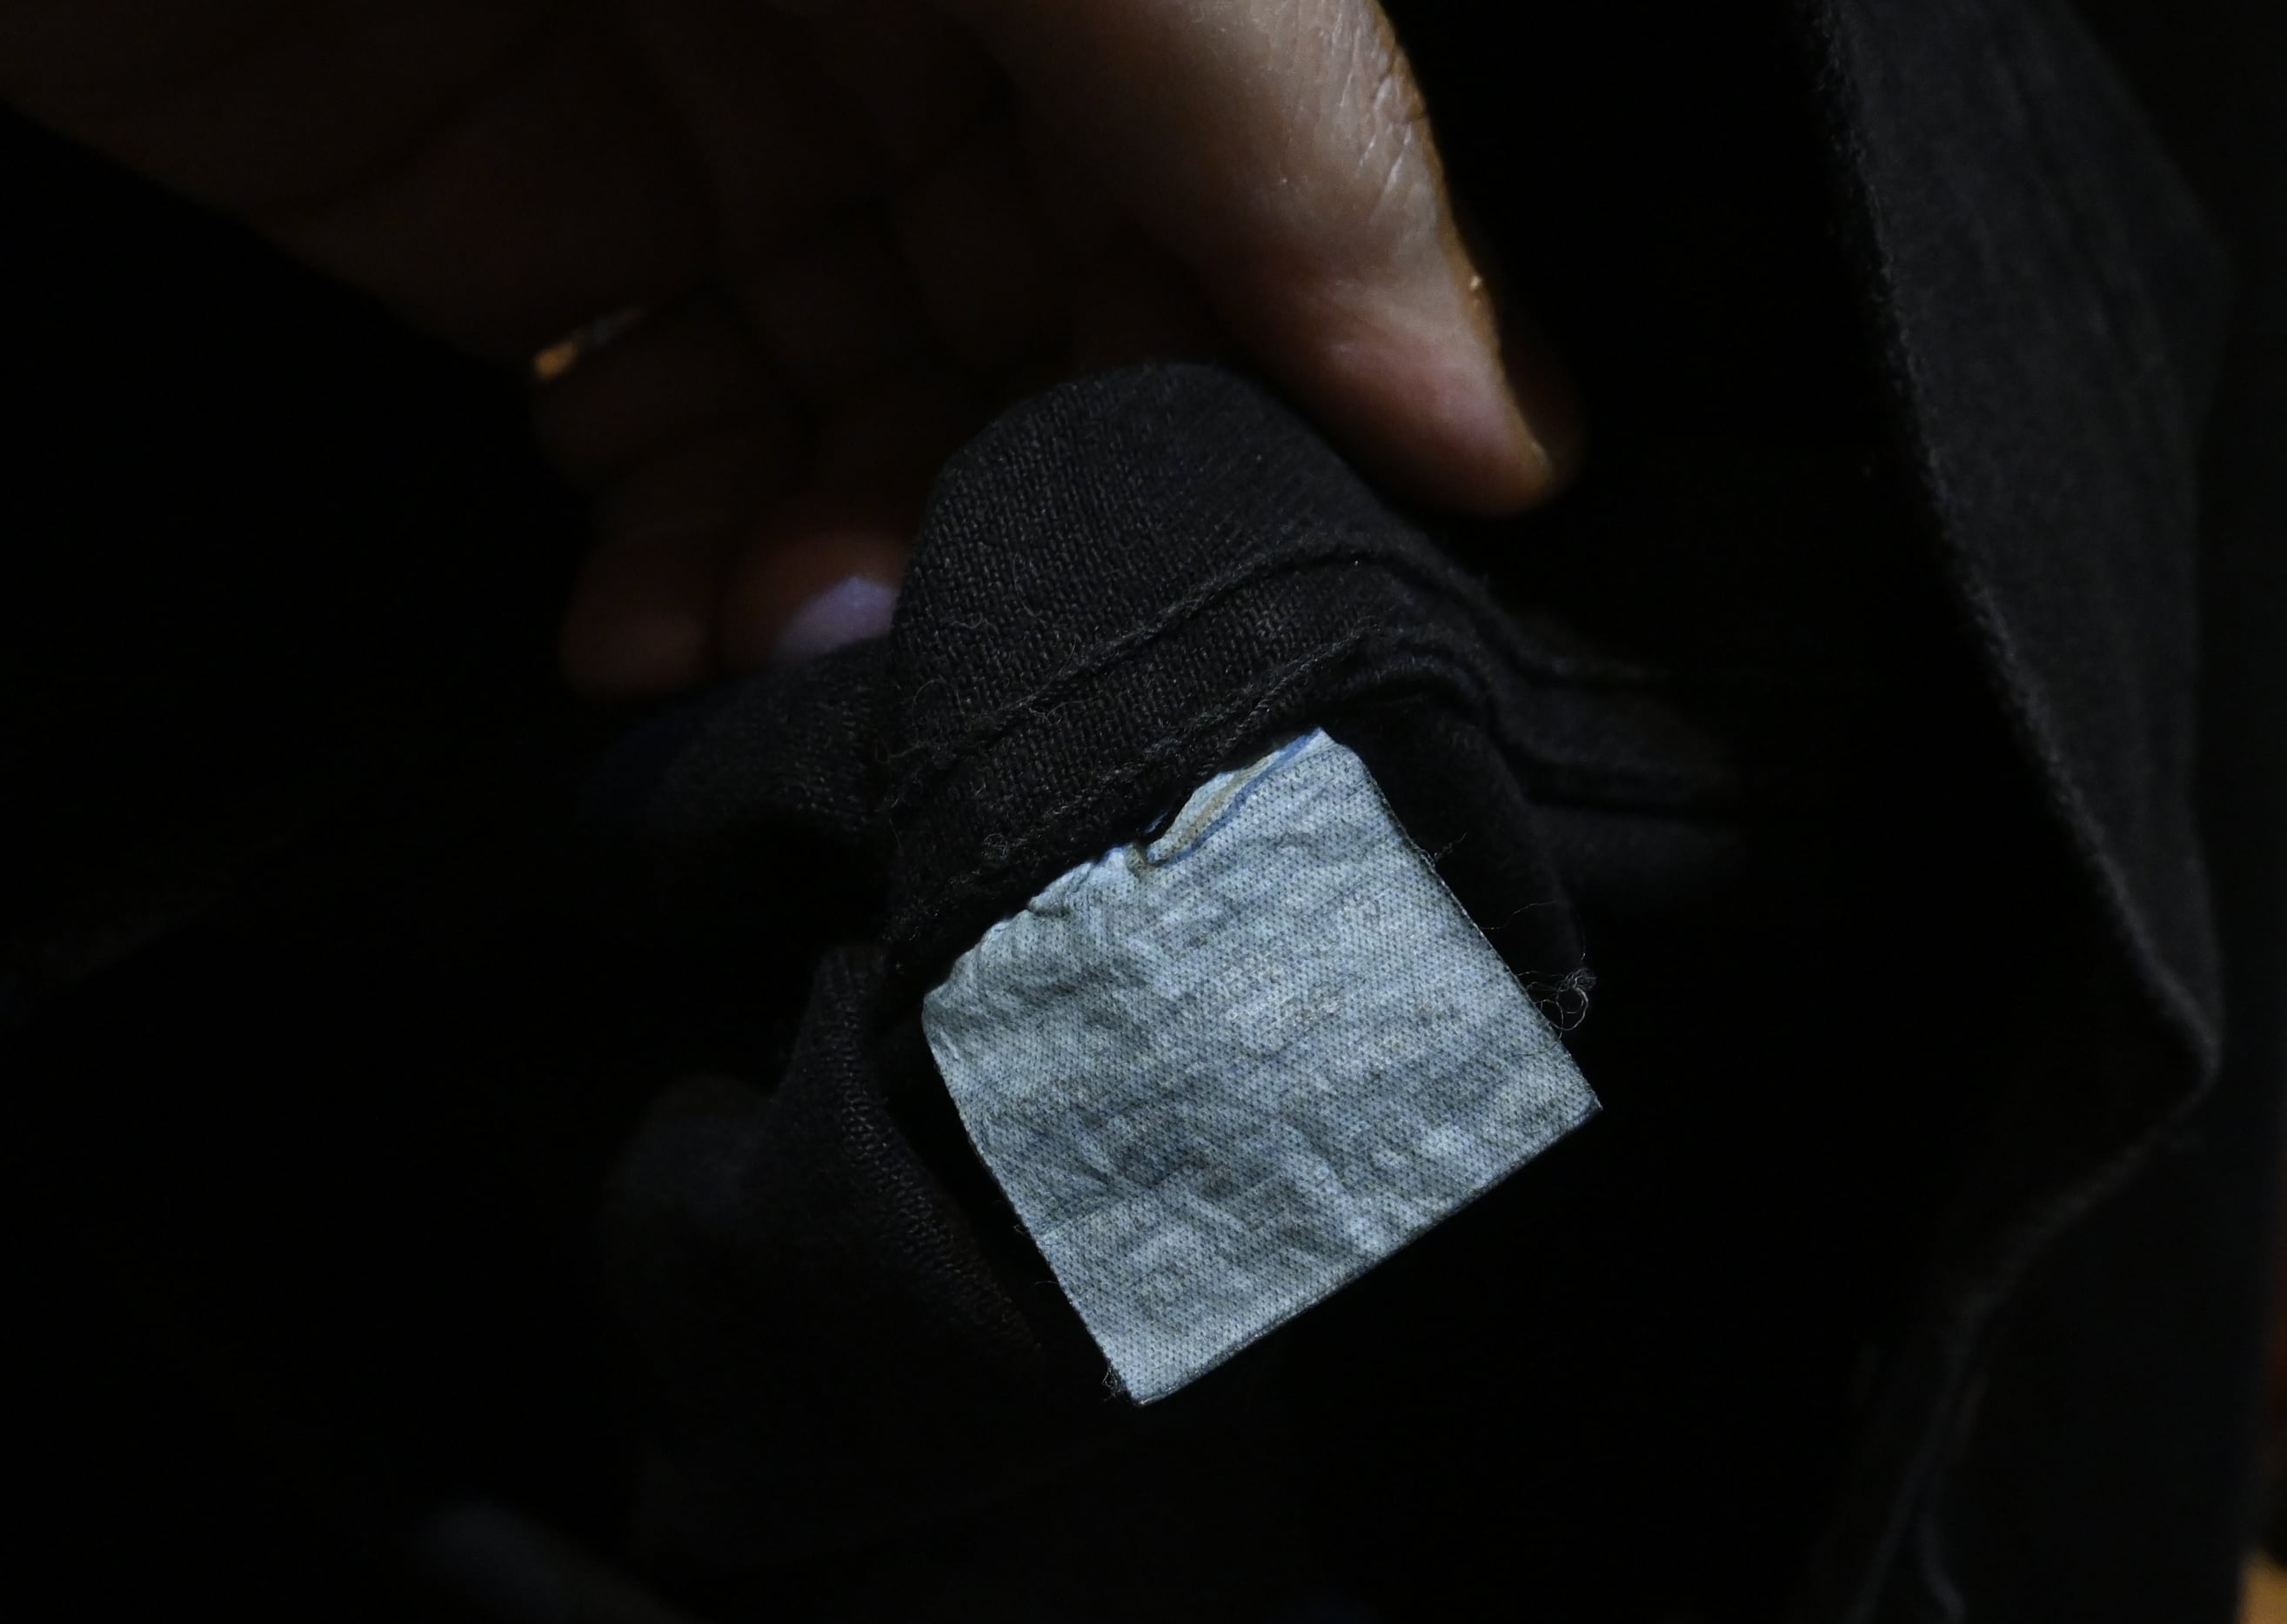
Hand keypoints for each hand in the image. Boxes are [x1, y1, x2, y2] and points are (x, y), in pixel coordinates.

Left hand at [1, 0, 1578, 697]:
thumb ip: (1257, 101)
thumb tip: (1513, 416)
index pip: (1263, 181)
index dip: (1290, 387)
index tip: (1301, 585)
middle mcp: (933, 1)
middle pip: (1073, 336)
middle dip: (1026, 518)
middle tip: (970, 648)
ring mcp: (722, 107)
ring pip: (880, 426)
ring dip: (847, 585)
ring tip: (780, 654)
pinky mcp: (533, 228)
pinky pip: (674, 449)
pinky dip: (682, 577)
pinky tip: (659, 641)